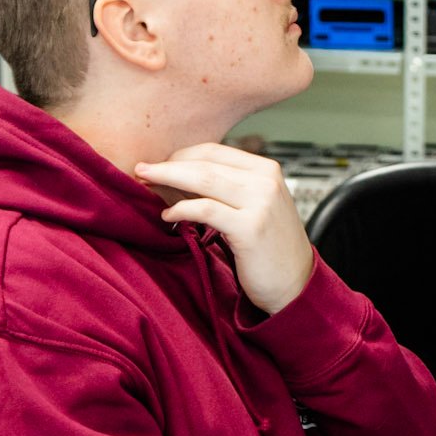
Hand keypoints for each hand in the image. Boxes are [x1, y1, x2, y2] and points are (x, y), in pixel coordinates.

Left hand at [132, 144, 313, 316]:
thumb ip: (223, 190)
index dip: (181, 155)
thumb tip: (175, 178)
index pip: (215, 150)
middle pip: (206, 162)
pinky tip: (168, 216)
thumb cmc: (268, 248)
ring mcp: (261, 202)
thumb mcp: (251, 208)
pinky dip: (181, 209)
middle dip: (168, 165)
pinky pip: (205, 210)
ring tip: (146, 184)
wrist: (295, 284)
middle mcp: (266, 181)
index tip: (158, 163)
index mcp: (266, 170)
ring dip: (169, 179)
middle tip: (141, 169)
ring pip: (203, 180)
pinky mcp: (250, 227)